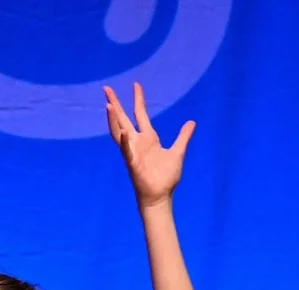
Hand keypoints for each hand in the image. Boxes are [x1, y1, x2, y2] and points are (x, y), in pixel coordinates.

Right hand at [104, 82, 193, 207]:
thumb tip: (192, 122)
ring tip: (108, 105)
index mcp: (148, 138)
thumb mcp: (178, 151)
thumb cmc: (166, 177)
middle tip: (106, 88)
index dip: (138, 99)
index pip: (140, 113)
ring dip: (113, 119)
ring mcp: (132, 152)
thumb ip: (183, 136)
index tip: (136, 84)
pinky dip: (124, 143)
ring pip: (119, 132)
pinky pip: (126, 152)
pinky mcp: (133, 164)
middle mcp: (137, 142)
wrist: (161, 196)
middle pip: (123, 118)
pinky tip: (123, 133)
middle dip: (115, 103)